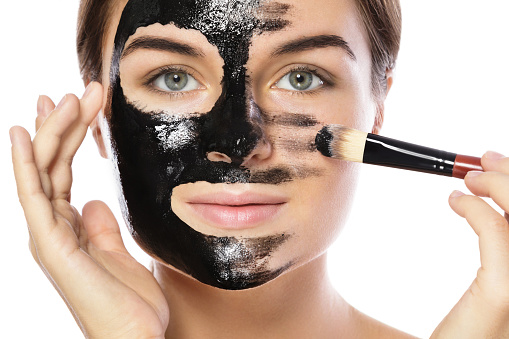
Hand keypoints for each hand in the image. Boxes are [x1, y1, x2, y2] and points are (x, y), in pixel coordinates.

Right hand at [10, 83, 168, 338]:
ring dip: (50, 131)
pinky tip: (21, 132)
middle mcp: (52, 228)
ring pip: (41, 170)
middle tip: (77, 89)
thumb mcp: (118, 254)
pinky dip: (24, 162)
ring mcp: (48, 235)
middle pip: (51, 164)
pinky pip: (33, 195)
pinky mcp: (50, 245)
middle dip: (61, 124)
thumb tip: (93, 198)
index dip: (68, 137)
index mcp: (69, 228)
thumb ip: (102, 227)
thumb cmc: (129, 304)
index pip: (63, 171)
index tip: (79, 105)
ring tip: (64, 96)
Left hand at [431, 151, 508, 337]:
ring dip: (498, 184)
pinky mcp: (506, 291)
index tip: (498, 162)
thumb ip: (507, 242)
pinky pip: (496, 233)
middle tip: (483, 162)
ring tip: (468, 179)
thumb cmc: (477, 324)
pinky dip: (475, 208)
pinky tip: (455, 203)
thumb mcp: (502, 280)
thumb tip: (496, 200)